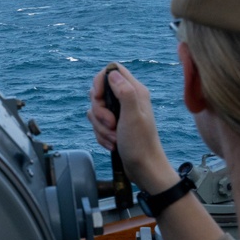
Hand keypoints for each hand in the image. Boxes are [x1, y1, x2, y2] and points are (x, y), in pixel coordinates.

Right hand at [87, 64, 178, 194]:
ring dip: (100, 126)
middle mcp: (128, 99)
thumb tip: (111, 73)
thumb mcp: (132, 116)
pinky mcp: (115, 125)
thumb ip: (124, 92)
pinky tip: (112, 144)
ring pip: (96, 110)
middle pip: (100, 92)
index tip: (99, 98)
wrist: (143, 168)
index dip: (100, 81)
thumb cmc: (141, 144)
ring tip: (114, 137)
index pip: (112, 70)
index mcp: (135, 91)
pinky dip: (101, 135)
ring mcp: (120, 113)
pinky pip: (97, 124)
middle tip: (111, 124)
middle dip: (99, 110)